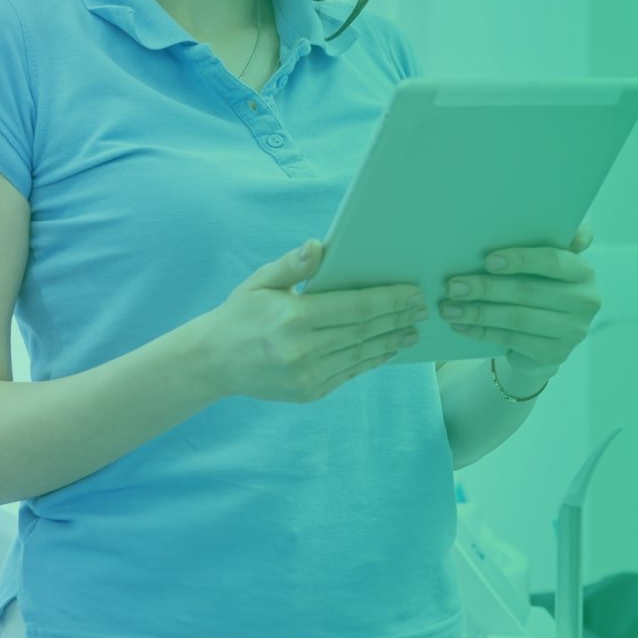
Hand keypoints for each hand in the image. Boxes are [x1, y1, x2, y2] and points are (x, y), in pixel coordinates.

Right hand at [193, 240, 427, 402]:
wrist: (214, 362)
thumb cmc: (241, 314)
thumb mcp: (260, 281)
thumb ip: (292, 265)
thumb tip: (319, 245)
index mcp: (294, 317)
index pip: (354, 308)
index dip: (388, 300)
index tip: (412, 292)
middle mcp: (303, 349)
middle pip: (364, 331)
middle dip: (397, 318)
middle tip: (423, 308)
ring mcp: (308, 375)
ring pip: (362, 354)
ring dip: (392, 341)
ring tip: (413, 329)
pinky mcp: (310, 392)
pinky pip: (351, 373)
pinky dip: (373, 360)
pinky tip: (388, 349)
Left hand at [440, 222, 598, 384]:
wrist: (543, 338)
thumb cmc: (537, 287)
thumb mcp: (540, 265)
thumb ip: (537, 241)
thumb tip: (511, 225)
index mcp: (582, 270)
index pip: (554, 261)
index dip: (522, 260)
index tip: (488, 260)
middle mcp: (586, 300)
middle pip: (529, 291)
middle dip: (486, 288)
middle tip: (453, 286)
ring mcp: (573, 330)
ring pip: (517, 318)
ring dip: (478, 312)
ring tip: (449, 308)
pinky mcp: (556, 354)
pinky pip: (512, 340)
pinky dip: (482, 332)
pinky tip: (461, 326)